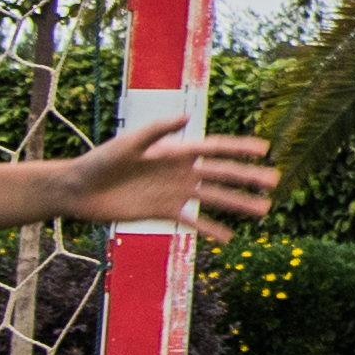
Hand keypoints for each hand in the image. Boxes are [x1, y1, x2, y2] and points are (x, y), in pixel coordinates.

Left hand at [59, 121, 276, 231]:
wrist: (80, 190)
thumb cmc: (101, 161)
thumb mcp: (128, 144)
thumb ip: (157, 131)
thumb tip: (187, 116)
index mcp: (174, 151)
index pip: (214, 148)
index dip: (239, 149)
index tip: (265, 149)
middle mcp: (179, 171)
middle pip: (221, 174)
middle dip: (248, 178)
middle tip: (274, 182)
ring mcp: (174, 193)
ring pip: (213, 198)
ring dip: (238, 203)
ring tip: (263, 210)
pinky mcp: (163, 212)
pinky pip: (192, 221)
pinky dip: (210, 229)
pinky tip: (229, 238)